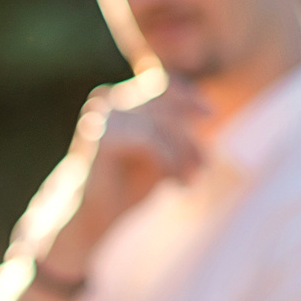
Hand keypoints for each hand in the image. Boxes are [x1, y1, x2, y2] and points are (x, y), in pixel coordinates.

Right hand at [48, 77, 208, 271]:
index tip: (208, 114)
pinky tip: (175, 184)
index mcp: (117, 99)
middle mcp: (107, 102)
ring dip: (183, 154)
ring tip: (191, 181)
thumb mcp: (160, 152)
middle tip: (203, 169)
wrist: (92, 217)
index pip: (160, 84)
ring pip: (161, 124)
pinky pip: (150, 141)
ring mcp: (103, 117)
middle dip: (188, 139)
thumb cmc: (126, 184)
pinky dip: (170, 162)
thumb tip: (208, 109)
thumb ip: (175, 129)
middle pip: (165, 106)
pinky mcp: (103, 137)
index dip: (187, 95)